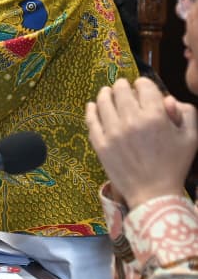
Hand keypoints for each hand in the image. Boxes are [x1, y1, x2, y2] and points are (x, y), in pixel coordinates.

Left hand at [86, 77, 197, 208]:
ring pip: (103, 100)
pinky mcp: (100, 143)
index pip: (143, 86)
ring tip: (107, 92)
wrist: (154, 193)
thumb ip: (186, 113)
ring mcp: (113, 132)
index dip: (143, 84)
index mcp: (155, 117)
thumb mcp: (191, 138)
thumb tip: (168, 99)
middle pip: (120, 89)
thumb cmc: (174, 166)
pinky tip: (92, 105)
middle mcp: (132, 121)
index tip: (142, 88)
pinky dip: (91, 109)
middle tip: (123, 88)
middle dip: (123, 86)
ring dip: (105, 93)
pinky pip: (91, 119)